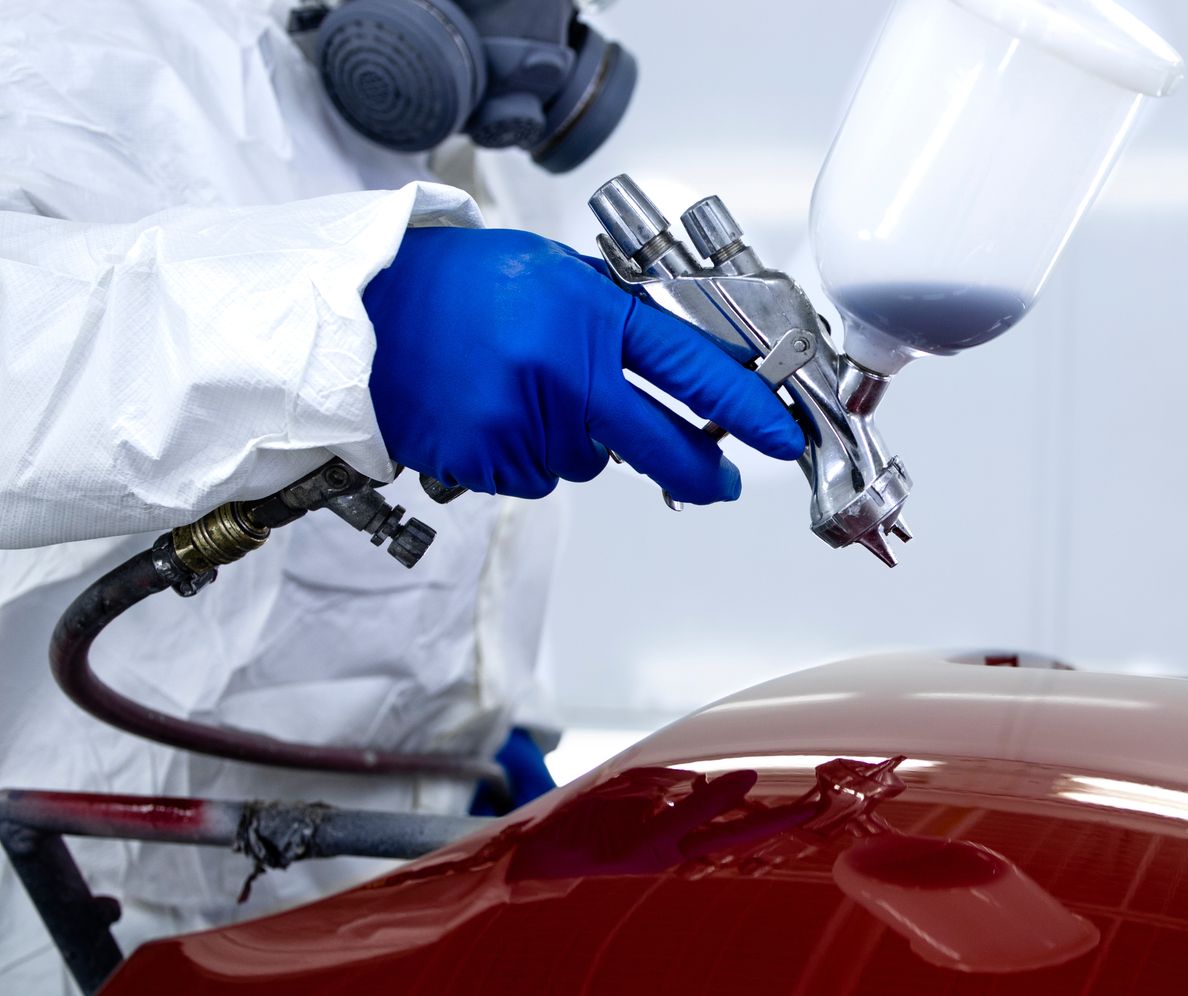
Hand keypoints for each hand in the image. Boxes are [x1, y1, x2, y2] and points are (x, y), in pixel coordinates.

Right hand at [362, 226, 803, 501]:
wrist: (359, 313)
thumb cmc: (455, 285)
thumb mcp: (550, 272)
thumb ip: (613, 315)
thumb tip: (683, 362)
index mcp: (587, 312)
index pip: (689, 366)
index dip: (742, 406)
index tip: (777, 433)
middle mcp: (562, 368)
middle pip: (661, 444)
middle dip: (700, 471)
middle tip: (721, 481)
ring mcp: (525, 420)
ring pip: (591, 461)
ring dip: (576, 439)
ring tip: (521, 389)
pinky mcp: (490, 459)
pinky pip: (538, 475)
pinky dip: (527, 454)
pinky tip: (493, 412)